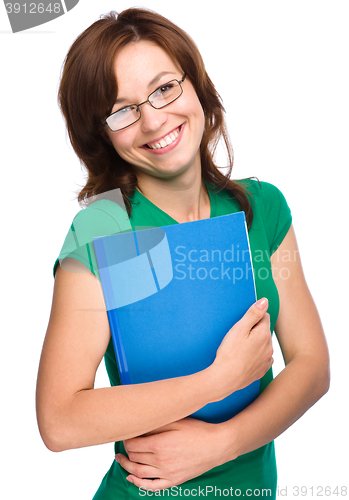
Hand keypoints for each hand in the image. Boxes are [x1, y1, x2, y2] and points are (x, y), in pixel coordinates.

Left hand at [116, 417, 233, 489]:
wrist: (217, 445)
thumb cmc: (197, 430)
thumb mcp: (176, 421)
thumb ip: (156, 424)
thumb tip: (139, 425)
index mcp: (159, 444)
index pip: (132, 444)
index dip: (126, 438)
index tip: (126, 433)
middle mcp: (160, 461)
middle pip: (134, 458)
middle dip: (126, 450)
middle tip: (123, 443)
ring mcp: (167, 473)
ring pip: (139, 473)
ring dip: (126, 466)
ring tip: (120, 459)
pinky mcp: (174, 480)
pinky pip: (152, 486)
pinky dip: (139, 483)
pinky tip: (131, 478)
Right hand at [211, 298, 272, 400]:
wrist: (225, 378)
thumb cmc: (229, 353)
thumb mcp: (239, 328)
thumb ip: (253, 313)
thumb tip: (265, 301)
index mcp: (264, 335)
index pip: (264, 316)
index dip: (252, 318)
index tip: (242, 325)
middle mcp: (269, 347)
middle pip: (263, 331)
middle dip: (254, 331)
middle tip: (238, 337)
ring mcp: (266, 360)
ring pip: (263, 345)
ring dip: (255, 344)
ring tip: (239, 349)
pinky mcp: (262, 370)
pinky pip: (261, 358)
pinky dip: (255, 356)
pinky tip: (244, 358)